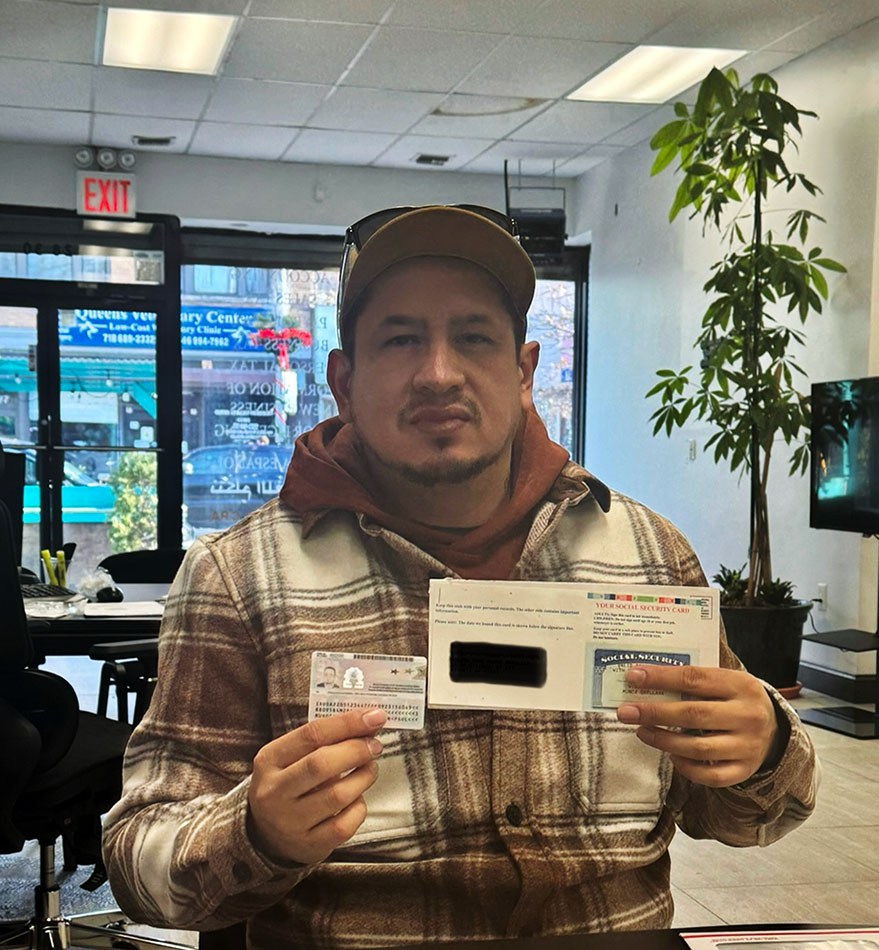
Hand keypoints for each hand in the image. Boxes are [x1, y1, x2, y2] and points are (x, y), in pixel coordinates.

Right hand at [247, 707, 385, 864]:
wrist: (266, 836)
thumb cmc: (289, 784)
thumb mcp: (290, 757)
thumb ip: (323, 739)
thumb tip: (367, 722)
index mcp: (269, 760)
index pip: (312, 734)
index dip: (348, 723)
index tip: (375, 716)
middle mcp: (274, 792)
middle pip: (322, 764)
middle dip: (357, 750)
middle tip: (375, 745)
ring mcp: (290, 822)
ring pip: (338, 795)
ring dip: (364, 776)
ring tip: (370, 769)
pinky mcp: (309, 845)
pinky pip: (345, 824)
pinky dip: (359, 807)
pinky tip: (357, 798)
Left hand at [615, 665, 779, 787]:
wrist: (774, 729)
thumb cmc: (736, 700)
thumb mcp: (724, 681)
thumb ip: (693, 681)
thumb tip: (643, 680)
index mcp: (741, 685)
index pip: (695, 679)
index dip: (661, 678)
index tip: (633, 676)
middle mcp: (748, 716)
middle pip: (693, 715)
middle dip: (654, 713)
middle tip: (625, 711)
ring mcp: (748, 746)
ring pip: (697, 748)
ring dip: (662, 740)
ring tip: (641, 731)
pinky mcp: (744, 770)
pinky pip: (708, 775)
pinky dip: (684, 767)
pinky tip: (670, 755)